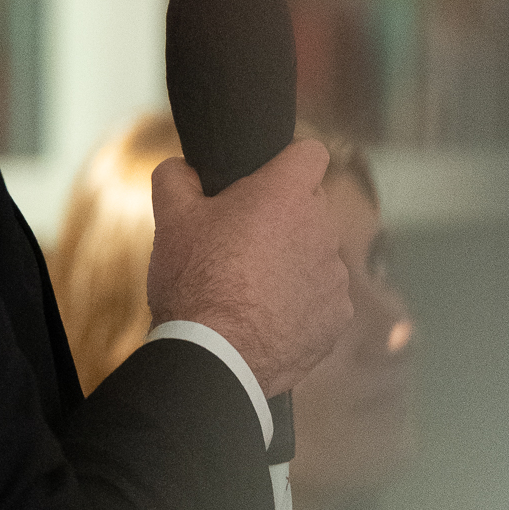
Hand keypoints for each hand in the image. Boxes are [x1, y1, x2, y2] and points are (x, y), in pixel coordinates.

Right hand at [147, 139, 351, 398]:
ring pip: (316, 254)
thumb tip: (181, 167)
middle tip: (241, 241)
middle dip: (283, 218)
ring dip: (292, 262)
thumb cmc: (195, 281)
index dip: (288, 161)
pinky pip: (321, 299)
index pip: (311, 152)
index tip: (267, 179)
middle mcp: (322, 229)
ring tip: (250, 287)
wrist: (215, 356)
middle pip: (310, 207)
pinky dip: (300, 304)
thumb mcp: (171, 217)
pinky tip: (266, 317)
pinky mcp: (337, 318)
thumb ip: (175, 177)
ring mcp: (334, 277)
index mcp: (287, 194)